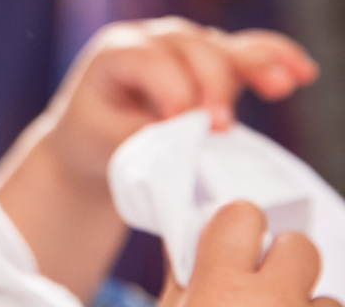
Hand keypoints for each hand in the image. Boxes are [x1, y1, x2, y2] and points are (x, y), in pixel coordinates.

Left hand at [39, 17, 317, 186]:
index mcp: (115, 51)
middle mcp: (151, 38)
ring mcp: (184, 46)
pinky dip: (273, 58)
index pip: (149, 58)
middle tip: (221, 127)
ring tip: (281, 87)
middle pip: (191, 47)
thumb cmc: (95, 136)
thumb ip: (144, 135)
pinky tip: (300, 72)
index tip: (181, 124)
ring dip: (254, 64)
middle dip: (211, 84)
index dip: (170, 88)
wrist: (94, 135)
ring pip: (222, 46)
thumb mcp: (104, 140)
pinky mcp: (210, 61)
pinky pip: (246, 50)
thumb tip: (187, 137)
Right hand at [160, 201, 339, 306]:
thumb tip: (189, 238)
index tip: (234, 240)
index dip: (240, 225)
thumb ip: (184, 277)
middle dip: (285, 261)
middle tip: (263, 284)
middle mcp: (273, 305)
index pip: (244, 215)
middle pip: (301, 247)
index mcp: (223, 290)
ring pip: (328, 300)